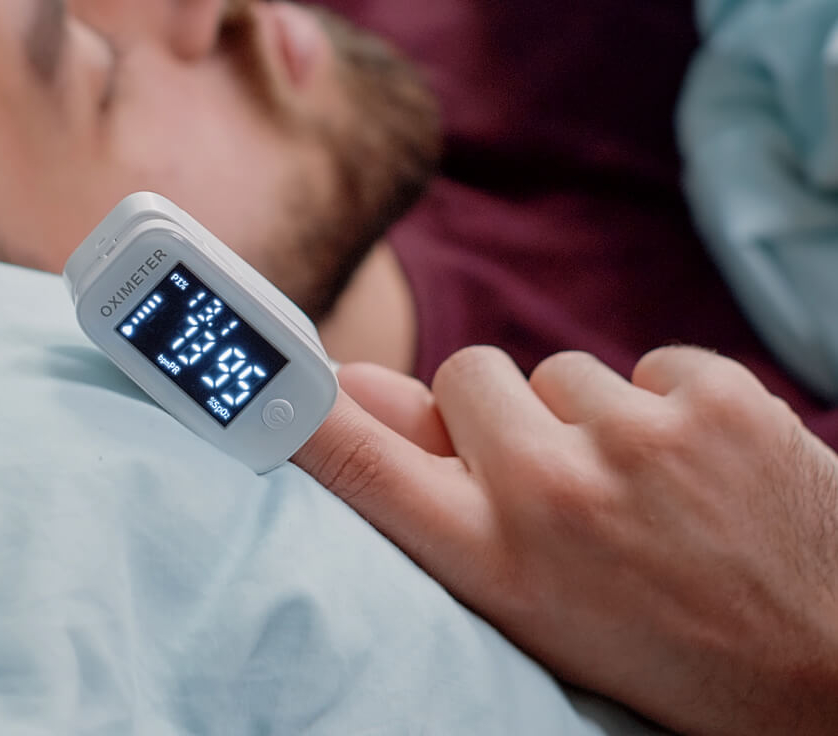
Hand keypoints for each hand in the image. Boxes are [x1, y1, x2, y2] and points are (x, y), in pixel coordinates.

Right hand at [293, 349, 837, 735]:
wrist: (835, 675)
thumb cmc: (667, 651)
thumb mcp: (530, 602)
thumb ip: (435, 491)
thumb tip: (350, 389)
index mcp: (496, 566)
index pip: (361, 460)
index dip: (299, 405)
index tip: (257, 372)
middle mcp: (551, 495)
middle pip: (464, 375)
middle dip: (499, 413)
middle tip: (556, 476)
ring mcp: (638, 440)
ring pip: (562, 370)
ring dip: (593, 417)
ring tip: (647, 493)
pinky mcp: (717, 400)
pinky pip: (650, 361)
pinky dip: (669, 404)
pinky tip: (705, 470)